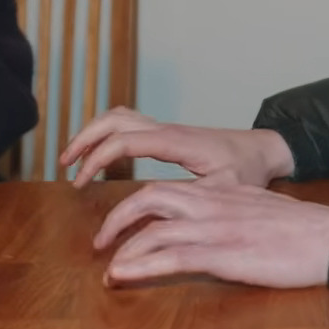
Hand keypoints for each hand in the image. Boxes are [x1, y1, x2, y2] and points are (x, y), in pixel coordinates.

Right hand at [60, 107, 293, 188]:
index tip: (79, 182)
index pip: (124, 141)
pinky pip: (128, 124)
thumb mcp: (224, 191)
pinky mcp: (168, 134)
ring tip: (73, 160)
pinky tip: (100, 157)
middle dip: (84, 139)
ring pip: (118, 117)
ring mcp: (166, 128)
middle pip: (112, 120)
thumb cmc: (248, 171)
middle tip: (65, 166)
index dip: (96, 159)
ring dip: (92, 133)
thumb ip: (191, 199)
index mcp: (175, 141)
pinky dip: (107, 134)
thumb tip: (158, 210)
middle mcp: (166, 129)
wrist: (264, 150)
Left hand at [97, 182, 328, 288]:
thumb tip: (217, 226)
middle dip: (117, 219)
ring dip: (122, 249)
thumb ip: (233, 212)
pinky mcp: (221, 254)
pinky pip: (170, 258)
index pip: (167, 189)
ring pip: (152, 229)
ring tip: (108, 270)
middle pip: (148, 199)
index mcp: (219, 192)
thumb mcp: (260, 209)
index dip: (137, 205)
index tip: (123, 222)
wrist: (327, 237)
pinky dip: (140, 267)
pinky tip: (121, 276)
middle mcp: (210, 203)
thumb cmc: (300, 230)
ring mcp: (213, 228)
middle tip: (101, 242)